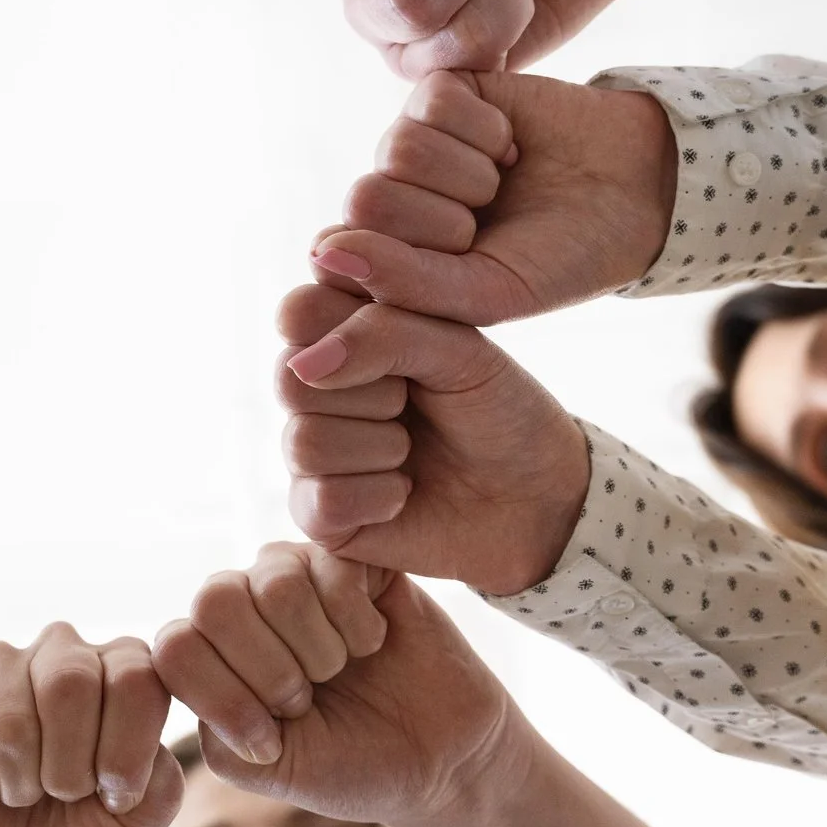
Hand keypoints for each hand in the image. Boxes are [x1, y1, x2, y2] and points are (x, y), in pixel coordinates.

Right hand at [0, 625, 183, 826]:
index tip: (113, 797)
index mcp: (119, 671)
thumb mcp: (137, 824)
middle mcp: (59, 653)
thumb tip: (141, 743)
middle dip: (69, 769)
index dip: (125, 754)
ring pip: (9, 716)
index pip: (136, 677)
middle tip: (60, 797)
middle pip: (70, 681)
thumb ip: (160, 778)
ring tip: (18, 799)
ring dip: (18, 785)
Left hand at [154, 550, 529, 826]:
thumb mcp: (271, 769)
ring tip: (341, 669)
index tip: (270, 738)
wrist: (438, 760)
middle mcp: (243, 607)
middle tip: (307, 698)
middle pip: (214, 600)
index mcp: (211, 657)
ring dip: (318, 648)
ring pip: (273, 582)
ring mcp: (295, 577)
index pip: (175, 648)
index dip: (222, 696)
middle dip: (268, 669)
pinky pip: (331, 567)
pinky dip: (357, 622)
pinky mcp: (351, 560)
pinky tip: (373, 642)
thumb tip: (204, 668)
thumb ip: (218, 728)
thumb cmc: (349, 765)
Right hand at [275, 290, 587, 593]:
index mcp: (338, 334)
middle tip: (415, 404)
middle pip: (290, 379)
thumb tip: (306, 365)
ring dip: (382, 448)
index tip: (411, 350)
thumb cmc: (496, 410)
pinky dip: (379, 496)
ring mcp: (309, 452)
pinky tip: (404, 493)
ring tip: (412, 451)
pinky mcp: (317, 514)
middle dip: (374, 394)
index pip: (297, 312)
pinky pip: (323, 499)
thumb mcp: (458, 350)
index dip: (353, 330)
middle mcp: (312, 390)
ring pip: (305, 441)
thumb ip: (383, 333)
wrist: (536, 492)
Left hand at [305, 70, 672, 323]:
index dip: (417, 263)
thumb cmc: (558, 257)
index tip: (470, 266)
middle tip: (487, 221)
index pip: (349, 253)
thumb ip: (401, 283)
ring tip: (501, 181)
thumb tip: (320, 251)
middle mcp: (389, 195)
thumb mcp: (485, 292)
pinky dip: (488, 130)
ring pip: (400, 149)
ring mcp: (411, 141)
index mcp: (386, 253)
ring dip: (471, 173)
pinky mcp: (441, 90)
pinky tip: (509, 144)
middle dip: (446, 219)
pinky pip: (435, 102)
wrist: (635, 193)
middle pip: (367, 198)